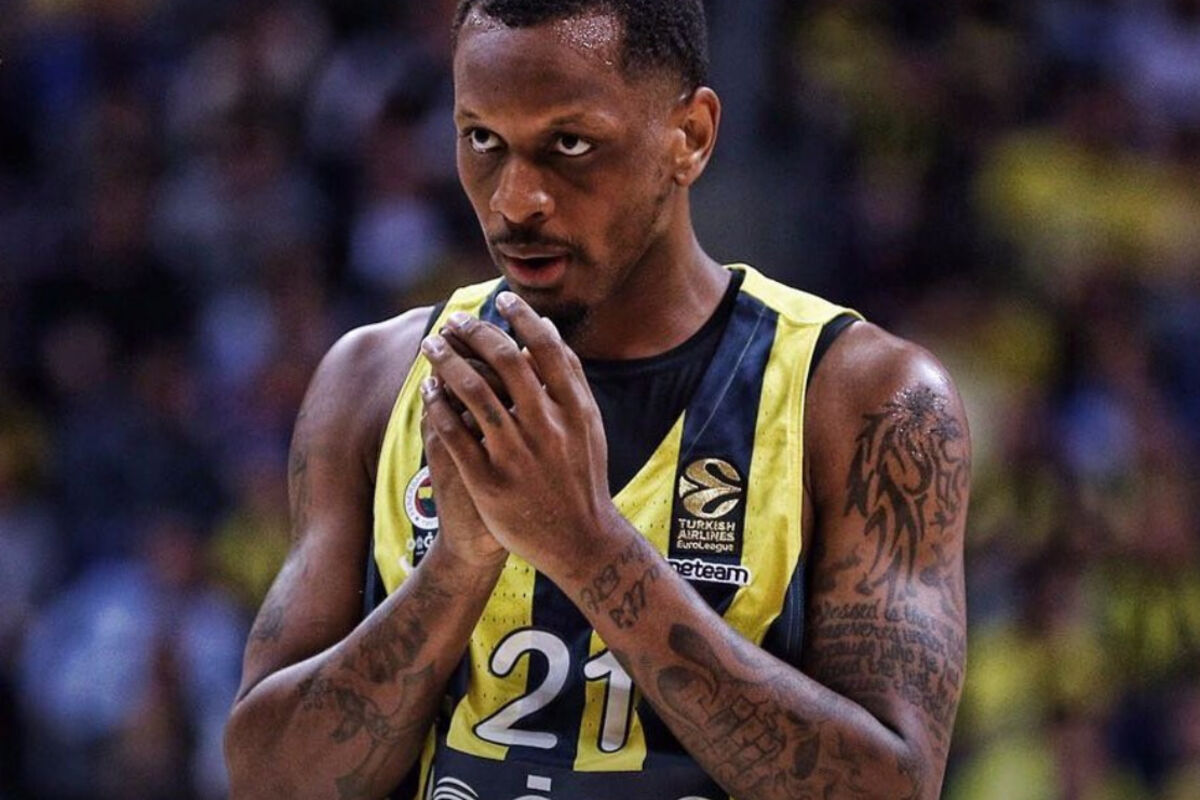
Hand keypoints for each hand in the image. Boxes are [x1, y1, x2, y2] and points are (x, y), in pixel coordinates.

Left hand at [419, 293, 616, 577]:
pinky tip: (429, 391)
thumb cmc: (582, 478)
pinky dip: (438, 405)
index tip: (503, 299)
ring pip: (473, 392)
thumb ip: (569, 379)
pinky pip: (454, 432)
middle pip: (505, 361)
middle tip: (455, 321)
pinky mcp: (489, 481)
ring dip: (447, 362)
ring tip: (431, 347)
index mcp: (575, 410)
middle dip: (475, 332)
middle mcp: (547, 428)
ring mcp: (517, 455)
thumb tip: (545, 330)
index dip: (523, 317)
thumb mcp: (589, 427)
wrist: (580, 541)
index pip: (547, 348)